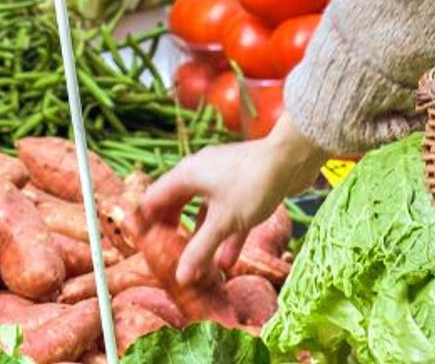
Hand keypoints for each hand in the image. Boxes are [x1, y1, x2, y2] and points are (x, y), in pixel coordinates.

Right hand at [141, 112, 324, 285]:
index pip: (154, 198)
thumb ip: (200, 250)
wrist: (290, 158)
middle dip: (174, 233)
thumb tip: (180, 277)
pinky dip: (225, 235)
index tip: (144, 247)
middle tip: (169, 259)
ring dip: (202, 238)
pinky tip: (227, 262)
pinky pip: (227, 213)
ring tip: (198, 268)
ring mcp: (222, 178)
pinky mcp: (242, 186)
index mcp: (187, 175)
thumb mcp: (223, 222)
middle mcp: (200, 173)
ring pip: (204, 211)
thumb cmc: (252, 185)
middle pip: (177, 204)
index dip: (147, 222)